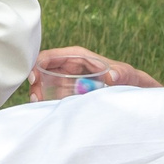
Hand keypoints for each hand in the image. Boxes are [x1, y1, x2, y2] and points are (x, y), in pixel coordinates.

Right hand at [32, 45, 160, 90]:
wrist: (129, 90)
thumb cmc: (126, 78)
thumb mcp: (125, 74)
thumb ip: (121, 73)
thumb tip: (113, 76)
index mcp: (76, 56)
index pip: (50, 56)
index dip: (38, 64)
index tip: (34, 78)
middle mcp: (67, 65)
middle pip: (42, 69)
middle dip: (35, 80)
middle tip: (36, 96)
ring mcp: (65, 79)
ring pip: (43, 82)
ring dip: (38, 92)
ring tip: (38, 102)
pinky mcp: (66, 92)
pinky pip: (50, 94)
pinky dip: (44, 100)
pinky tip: (43, 107)